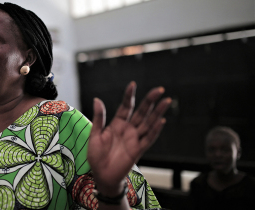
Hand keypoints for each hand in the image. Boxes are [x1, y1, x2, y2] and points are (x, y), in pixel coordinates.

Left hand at [87, 82, 170, 196]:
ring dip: (157, 112)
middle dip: (150, 101)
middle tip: (159, 89)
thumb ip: (99, 118)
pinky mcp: (138, 150)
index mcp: (117, 124)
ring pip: (148, 123)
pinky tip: (161, 120)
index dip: (129, 96)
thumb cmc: (96, 156)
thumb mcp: (95, 134)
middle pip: (142, 112)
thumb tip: (97, 99)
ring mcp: (134, 139)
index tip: (133, 85)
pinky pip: (148, 138)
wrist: (101, 175)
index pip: (126, 107)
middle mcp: (128, 129)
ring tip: (166, 101)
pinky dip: (155, 130)